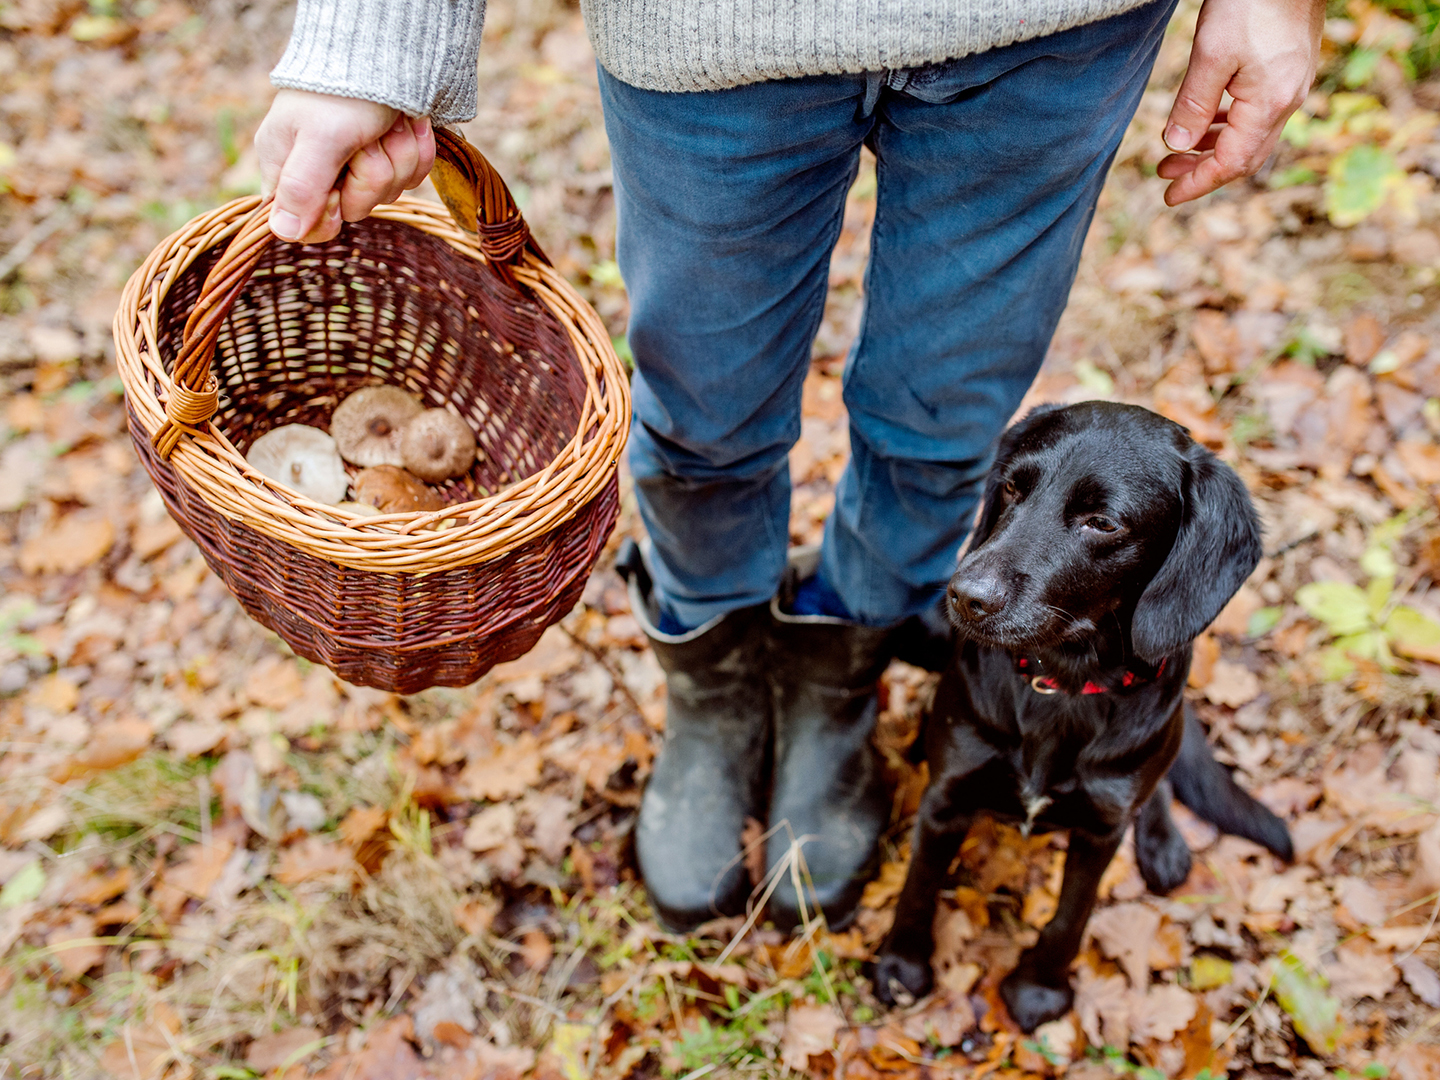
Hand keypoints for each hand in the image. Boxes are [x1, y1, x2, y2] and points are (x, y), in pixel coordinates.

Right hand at [256, 89, 436, 242]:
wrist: (388, 50)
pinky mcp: (391, 156)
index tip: (337, 191)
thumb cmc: (344, 92)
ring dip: (396, 156)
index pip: (306, 227)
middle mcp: (321, 171)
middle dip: (372, 175)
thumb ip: (302, 187)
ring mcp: (358, 165)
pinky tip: (405, 124)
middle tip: (364, 141)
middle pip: (356, 210)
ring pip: (389, 192)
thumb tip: (282, 232)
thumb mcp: (320, 139)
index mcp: (286, 168)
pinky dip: (414, 149)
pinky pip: (411, 176)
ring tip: (384, 125)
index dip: (330, 215)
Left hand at [1157, 0, 1323, 205]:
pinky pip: (1258, 112)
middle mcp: (1287, 100)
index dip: (1198, 183)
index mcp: (1270, 104)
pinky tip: (1208, 120)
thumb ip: (1193, 104)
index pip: (1231, 163)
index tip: (1168, 196)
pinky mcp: (1290, 69)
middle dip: (1202, 170)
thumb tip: (1175, 145)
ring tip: (1178, 149)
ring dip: (1213, 146)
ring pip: (1251, 135)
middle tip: (1164, 173)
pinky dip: (1229, 124)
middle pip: (1244, 156)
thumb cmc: (1252, 2)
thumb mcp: (1212, 55)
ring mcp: (1292, 85)